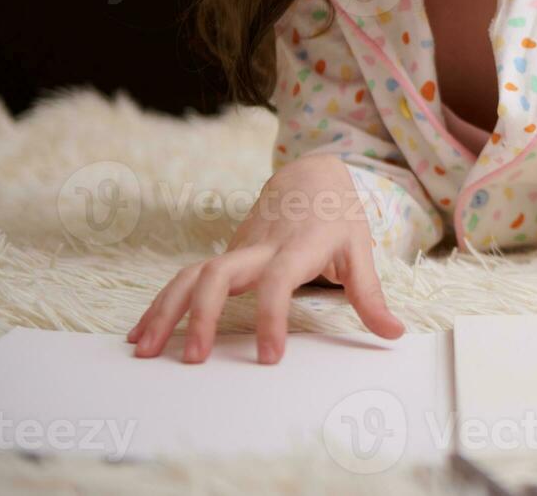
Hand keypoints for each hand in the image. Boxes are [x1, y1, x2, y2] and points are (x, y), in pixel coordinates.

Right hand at [126, 155, 403, 363]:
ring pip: (192, 274)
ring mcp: (237, 248)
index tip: (270, 357)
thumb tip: (393, 332)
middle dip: (203, 316)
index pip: (279, 280)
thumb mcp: (360, 250)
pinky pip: (186, 279)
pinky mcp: (224, 255)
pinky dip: (162, 304)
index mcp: (299, 245)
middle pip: (219, 273)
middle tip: (195, 360)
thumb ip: (371, 295)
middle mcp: (260, 246)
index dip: (271, 316)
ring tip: (144, 350)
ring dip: (166, 311)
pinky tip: (142, 333)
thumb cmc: (338, 216)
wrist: (311, 174)